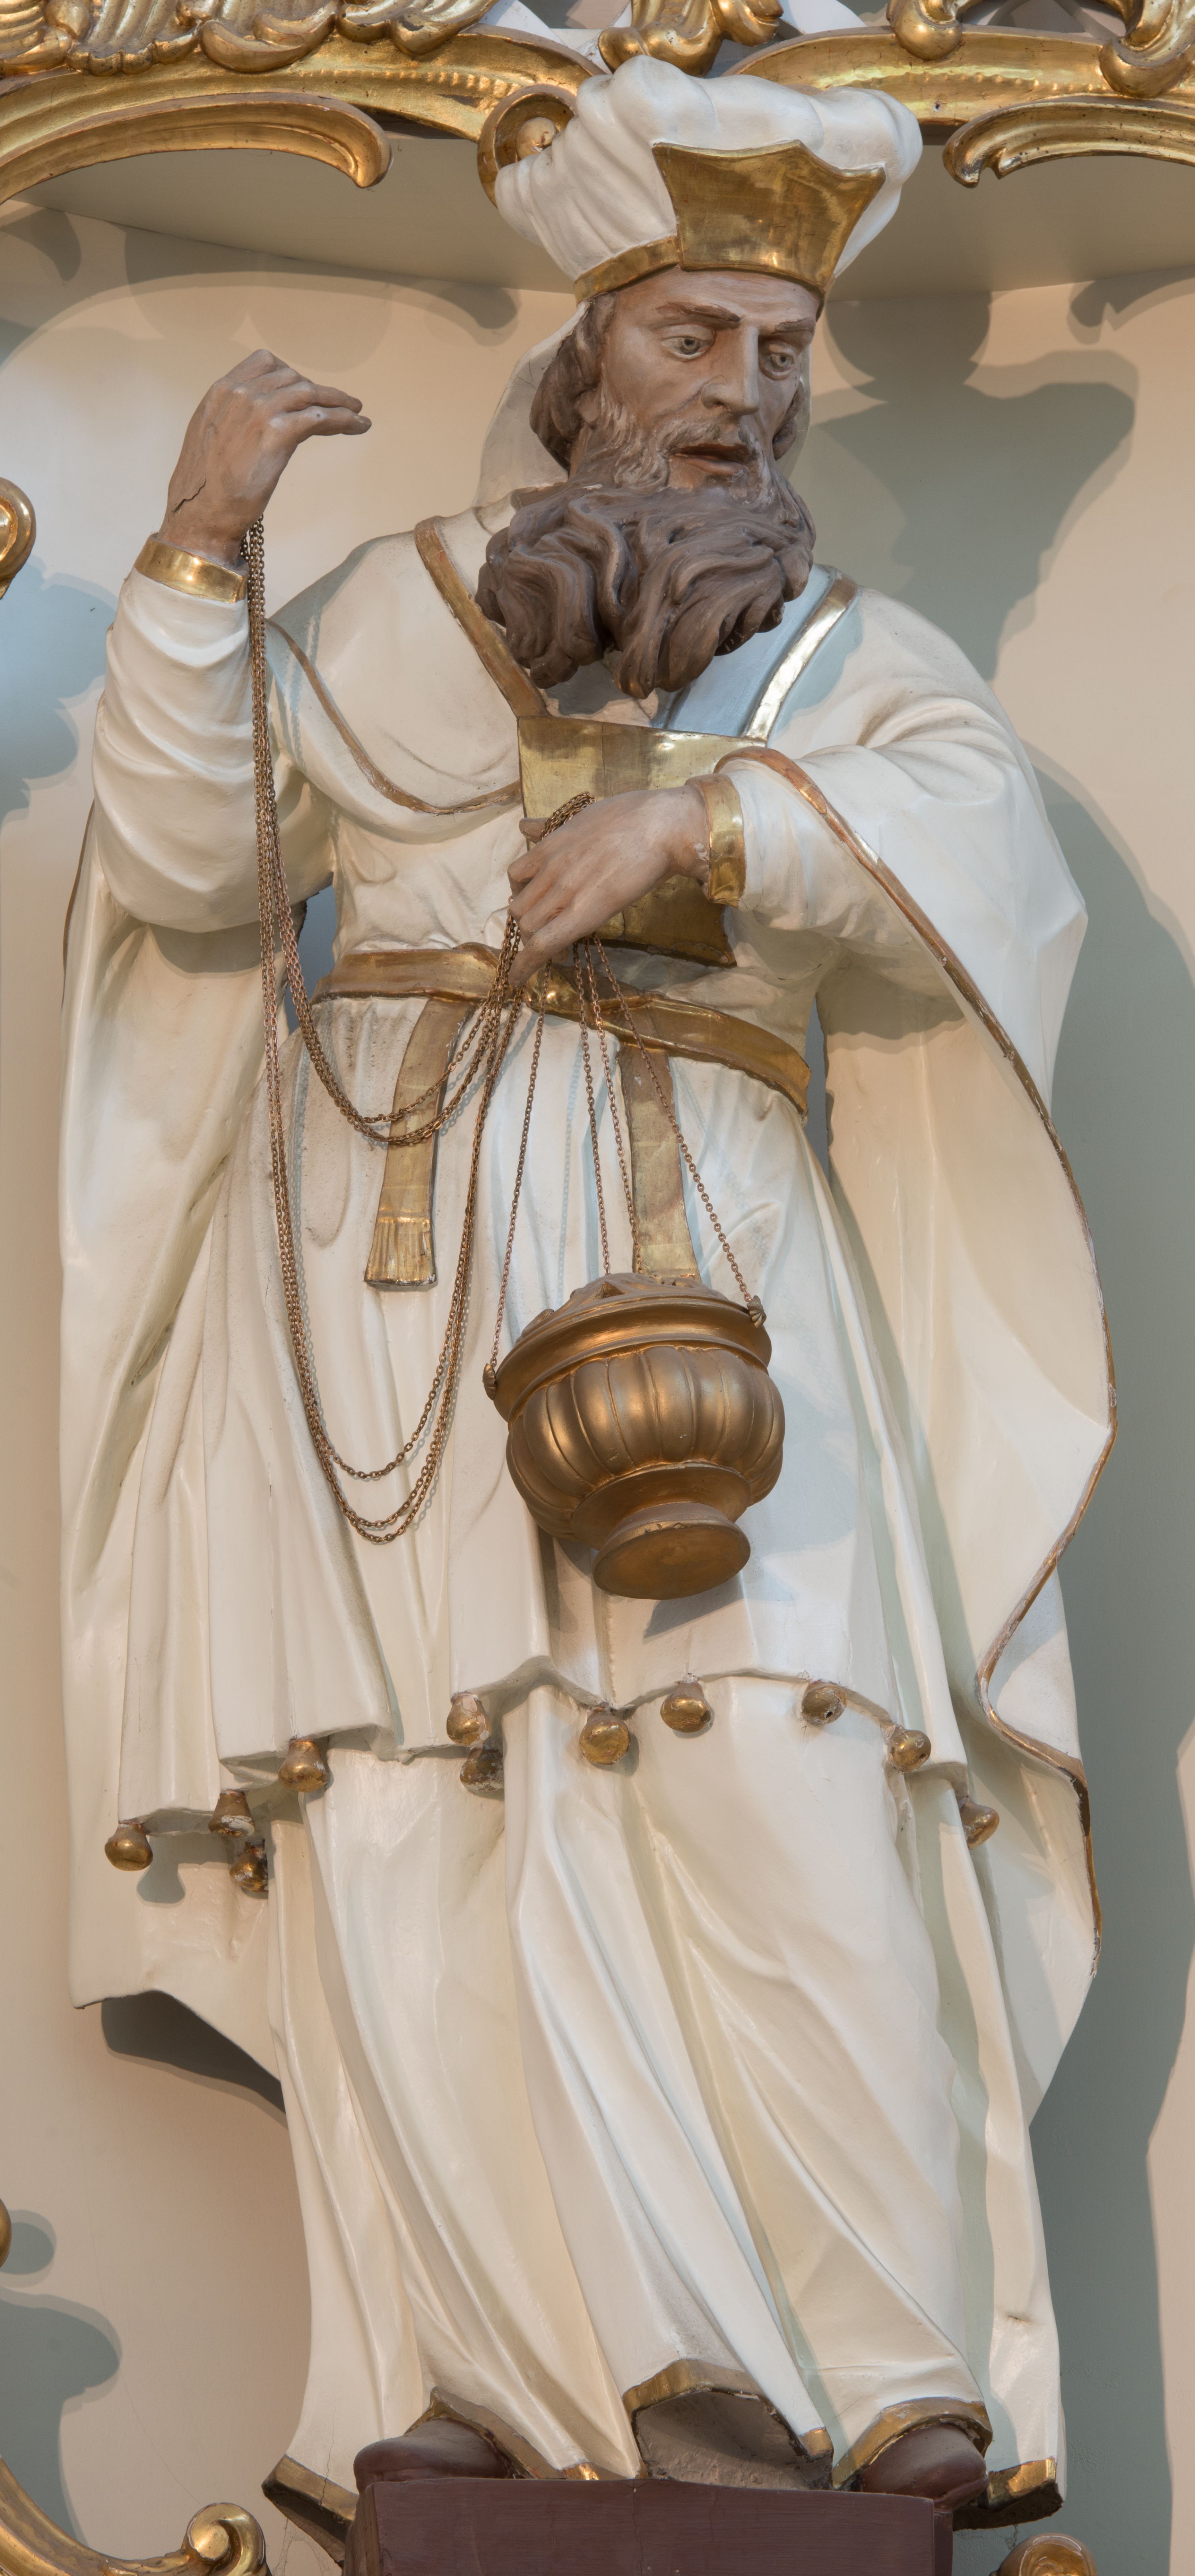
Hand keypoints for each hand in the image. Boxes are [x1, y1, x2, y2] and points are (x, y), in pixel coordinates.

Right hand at [156, 348, 370, 568]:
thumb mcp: (211, 437)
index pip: (265, 363)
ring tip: (356, 412)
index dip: (291, 375)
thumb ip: (232, 419)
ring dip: (338, 402)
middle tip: (339, 405)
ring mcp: (259, 410)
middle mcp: (240, 393)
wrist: (200, 513)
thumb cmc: (206, 487)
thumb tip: (254, 423)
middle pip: (292, 378)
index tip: (306, 389)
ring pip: (310, 394)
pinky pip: (320, 418)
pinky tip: (358, 426)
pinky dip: (344, 419)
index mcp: (221, 391)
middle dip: (317, 391)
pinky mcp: (276, 433)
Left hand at [508, 785, 708, 983]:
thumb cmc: (633, 818)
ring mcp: (565, 891)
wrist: (661, 827)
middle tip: (550, 929)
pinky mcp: (583, 913)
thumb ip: (551, 827)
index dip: (521, 895)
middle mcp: (551, 869)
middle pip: (519, 906)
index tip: (532, 906)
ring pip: (528, 926)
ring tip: (554, 947)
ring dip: (535, 940)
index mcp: (550, 845)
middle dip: (528, 921)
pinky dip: (525, 965)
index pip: (516, 876)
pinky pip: (542, 944)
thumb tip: (526, 825)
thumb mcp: (582, 817)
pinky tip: (516, 980)